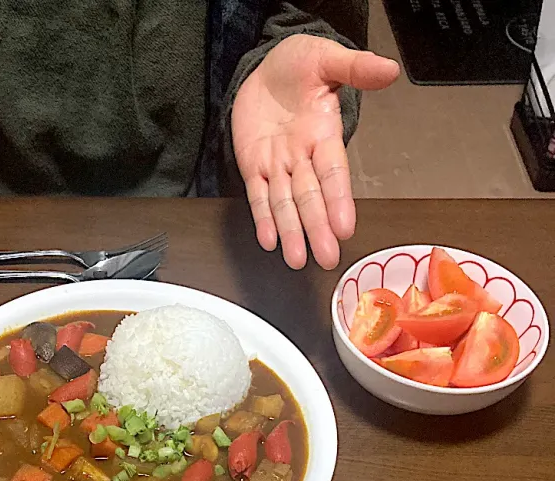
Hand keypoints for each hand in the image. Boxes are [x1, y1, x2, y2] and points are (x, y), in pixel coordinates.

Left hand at [231, 36, 398, 269]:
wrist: (264, 68)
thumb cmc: (297, 65)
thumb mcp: (326, 58)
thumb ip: (355, 67)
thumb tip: (389, 70)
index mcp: (324, 134)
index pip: (333, 173)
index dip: (338, 200)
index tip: (345, 226)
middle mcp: (303, 156)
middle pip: (311, 197)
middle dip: (318, 228)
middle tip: (327, 256)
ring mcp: (278, 165)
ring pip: (285, 204)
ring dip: (291, 233)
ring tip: (297, 260)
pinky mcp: (253, 166)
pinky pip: (257, 197)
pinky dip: (262, 219)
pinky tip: (269, 240)